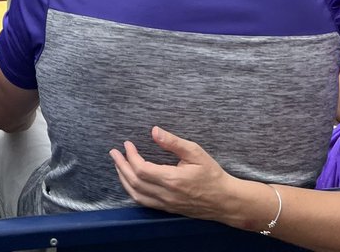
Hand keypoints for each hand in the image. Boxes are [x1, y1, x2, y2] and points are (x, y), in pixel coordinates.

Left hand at [109, 126, 240, 223]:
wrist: (225, 201)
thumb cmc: (212, 174)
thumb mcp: (195, 152)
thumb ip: (173, 142)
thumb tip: (154, 131)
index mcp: (172, 179)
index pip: (141, 169)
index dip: (130, 156)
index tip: (127, 144)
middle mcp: (166, 194)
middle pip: (134, 182)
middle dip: (121, 166)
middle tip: (114, 152)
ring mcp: (166, 204)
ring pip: (137, 195)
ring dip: (124, 179)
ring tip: (118, 164)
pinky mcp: (168, 208)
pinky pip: (144, 202)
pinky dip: (133, 191)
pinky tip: (130, 181)